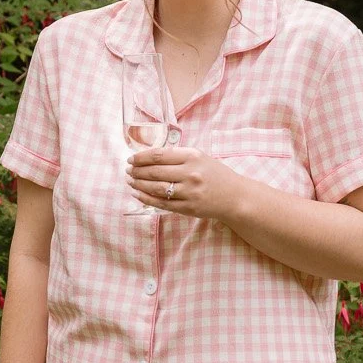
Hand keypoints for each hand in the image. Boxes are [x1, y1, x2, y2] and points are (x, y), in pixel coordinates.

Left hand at [125, 142, 243, 220]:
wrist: (235, 196)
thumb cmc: (215, 174)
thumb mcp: (200, 157)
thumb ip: (178, 155)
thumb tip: (149, 156)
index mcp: (192, 156)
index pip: (159, 155)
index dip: (141, 157)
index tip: (131, 159)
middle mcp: (190, 173)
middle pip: (154, 172)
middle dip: (137, 171)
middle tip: (128, 171)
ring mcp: (189, 192)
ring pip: (156, 188)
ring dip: (139, 185)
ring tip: (130, 182)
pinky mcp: (188, 208)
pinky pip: (162, 203)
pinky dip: (147, 198)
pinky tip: (138, 194)